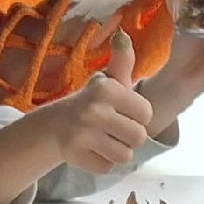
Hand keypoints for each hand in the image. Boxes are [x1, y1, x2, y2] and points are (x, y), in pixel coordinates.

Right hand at [0, 34, 152, 203]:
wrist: (56, 124)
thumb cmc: (94, 102)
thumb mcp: (109, 81)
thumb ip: (122, 61)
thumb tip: (123, 35)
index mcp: (106, 89)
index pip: (146, 113)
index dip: (138, 116)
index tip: (124, 111)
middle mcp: (93, 110)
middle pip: (138, 137)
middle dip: (130, 136)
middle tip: (114, 128)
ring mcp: (81, 134)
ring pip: (124, 156)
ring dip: (117, 151)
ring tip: (104, 140)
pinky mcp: (73, 156)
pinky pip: (107, 168)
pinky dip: (102, 163)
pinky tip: (92, 150)